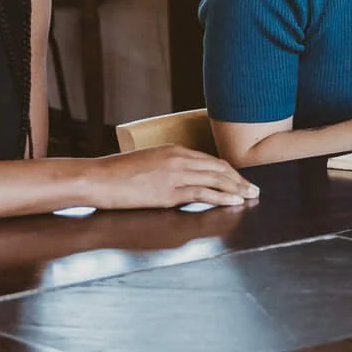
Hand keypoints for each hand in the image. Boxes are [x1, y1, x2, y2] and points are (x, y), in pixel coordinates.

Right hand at [87, 145, 259, 209]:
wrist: (97, 178)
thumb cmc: (116, 172)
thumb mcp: (146, 161)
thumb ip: (165, 166)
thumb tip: (177, 178)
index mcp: (173, 149)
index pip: (210, 160)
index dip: (228, 171)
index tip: (239, 179)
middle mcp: (178, 159)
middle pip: (219, 168)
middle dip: (239, 179)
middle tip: (254, 188)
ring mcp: (175, 175)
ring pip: (216, 180)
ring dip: (237, 189)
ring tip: (251, 196)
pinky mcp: (169, 193)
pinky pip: (203, 194)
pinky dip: (223, 198)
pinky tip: (235, 202)